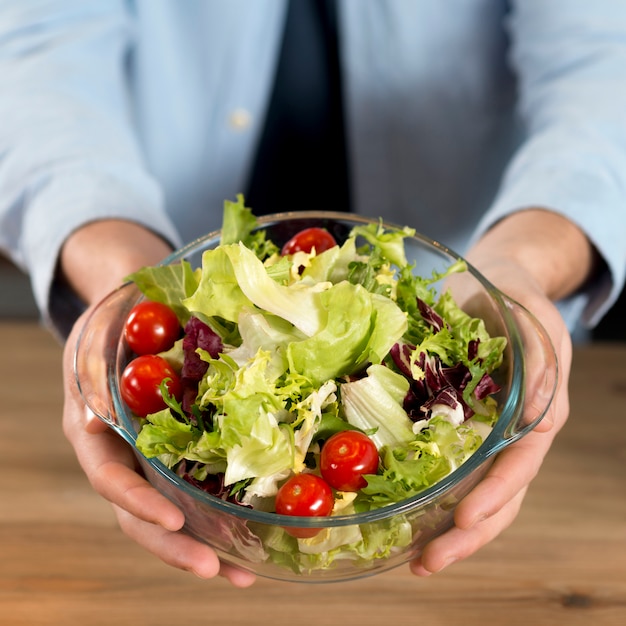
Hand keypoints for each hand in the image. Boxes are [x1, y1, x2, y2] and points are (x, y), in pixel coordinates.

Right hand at [59, 220, 255, 585]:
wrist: (134, 311)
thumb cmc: (117, 317)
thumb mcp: (103, 328)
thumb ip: (100, 364)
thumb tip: (107, 410)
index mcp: (94, 427)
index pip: (110, 477)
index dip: (137, 502)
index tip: (171, 522)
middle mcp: (122, 452)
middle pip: (140, 513)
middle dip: (177, 546)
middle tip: (219, 570)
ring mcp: (151, 455)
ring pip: (171, 509)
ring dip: (206, 542)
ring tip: (247, 570)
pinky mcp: (180, 449)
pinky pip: (197, 484)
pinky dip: (221, 510)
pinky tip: (254, 527)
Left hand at [410, 209, 588, 575]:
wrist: (491, 281)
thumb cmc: (513, 296)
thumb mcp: (532, 315)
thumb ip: (540, 356)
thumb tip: (541, 406)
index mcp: (539, 411)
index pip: (519, 465)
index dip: (494, 496)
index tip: (462, 520)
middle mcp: (514, 431)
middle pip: (499, 494)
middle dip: (466, 534)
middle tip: (426, 564)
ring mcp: (486, 432)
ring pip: (474, 490)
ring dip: (448, 529)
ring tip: (416, 559)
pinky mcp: (457, 423)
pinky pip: (447, 465)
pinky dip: (430, 493)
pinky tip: (405, 514)